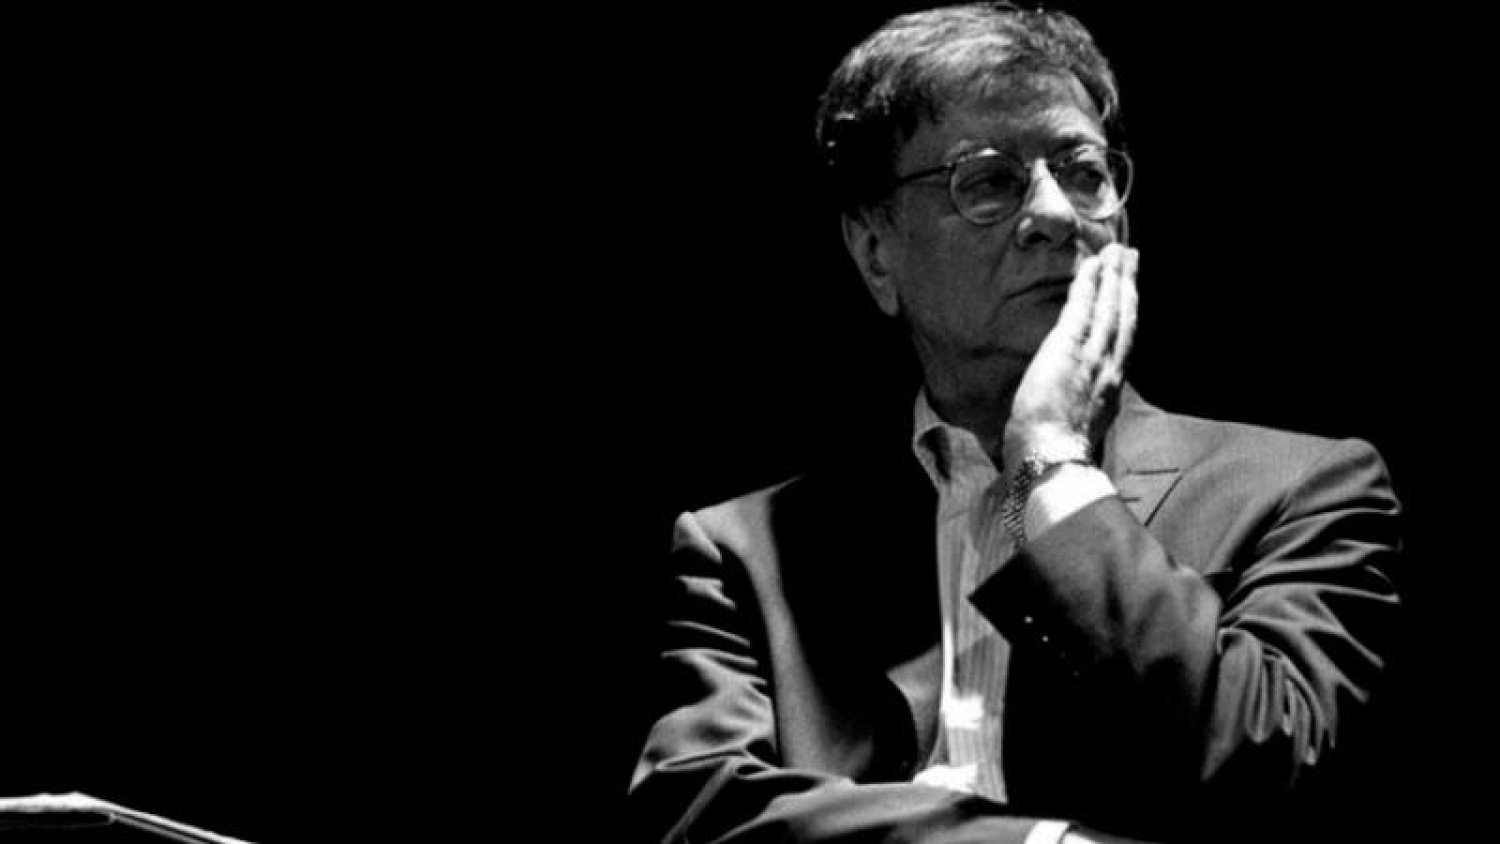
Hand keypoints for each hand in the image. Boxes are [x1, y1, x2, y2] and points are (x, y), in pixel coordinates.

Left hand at [1003, 242, 1137, 468]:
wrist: (1049, 457)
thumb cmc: (1053, 452)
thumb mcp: (1077, 428)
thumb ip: (1081, 409)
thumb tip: (1074, 404)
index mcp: (1109, 389)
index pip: (1122, 343)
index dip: (1127, 314)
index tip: (1130, 293)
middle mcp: (1109, 369)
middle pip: (1124, 318)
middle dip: (1128, 285)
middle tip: (1131, 256)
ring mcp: (1093, 356)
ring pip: (1110, 307)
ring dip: (1115, 276)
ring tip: (1117, 251)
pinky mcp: (1071, 347)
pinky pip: (1084, 306)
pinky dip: (1091, 283)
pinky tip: (1094, 264)